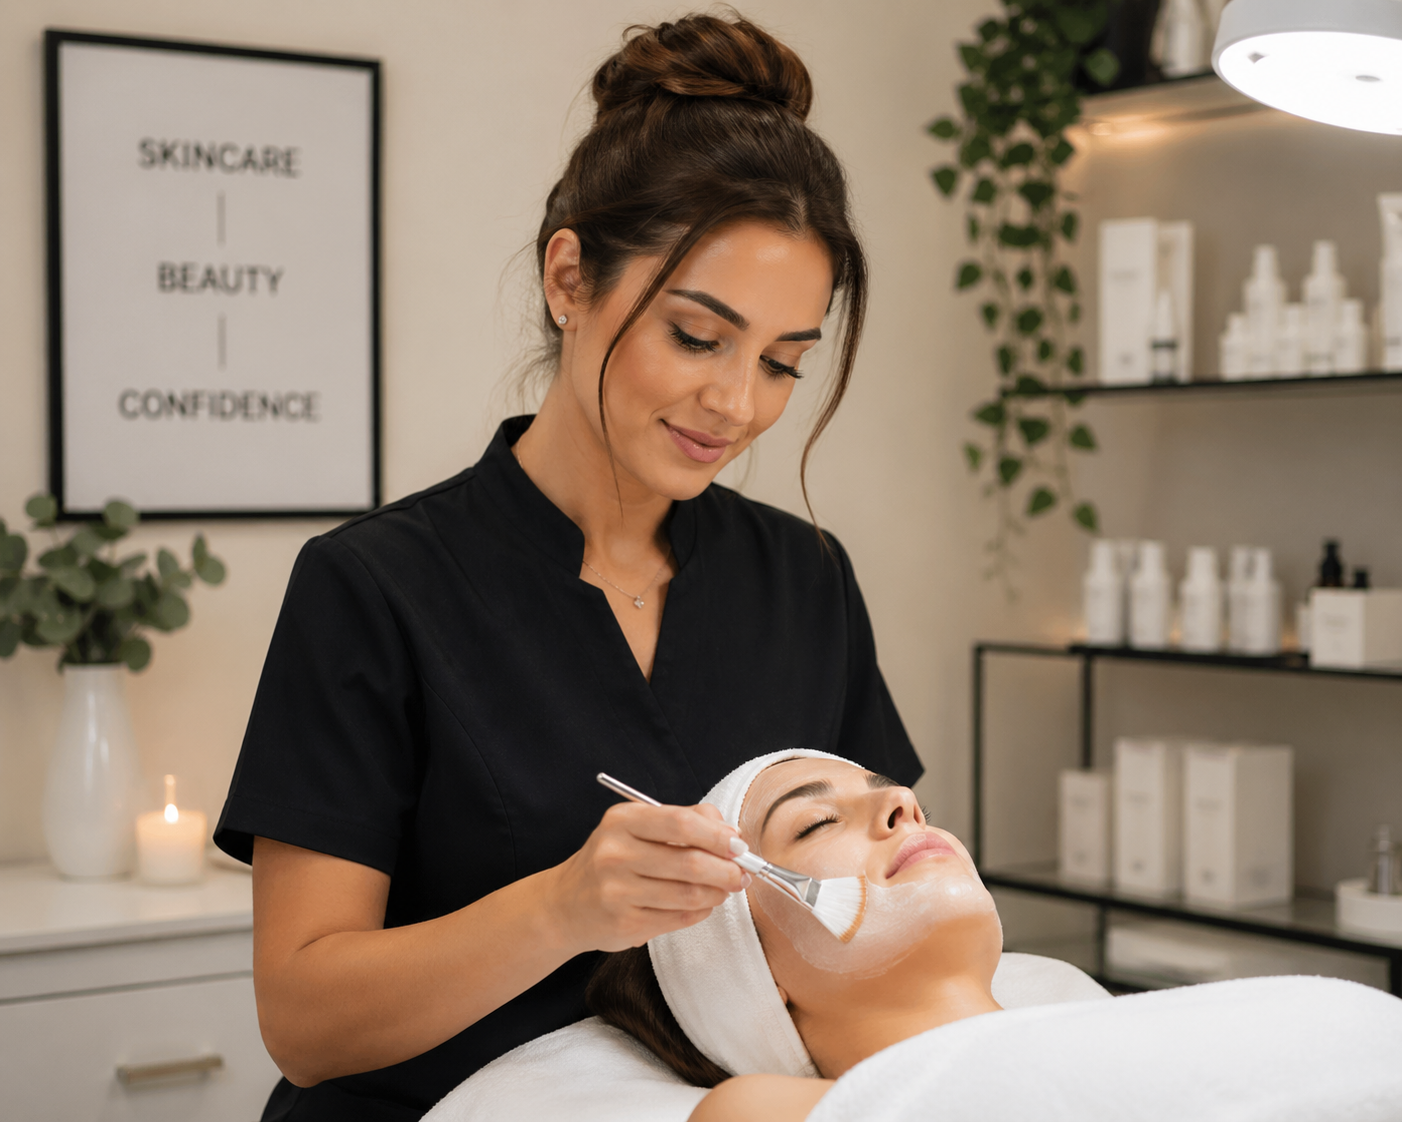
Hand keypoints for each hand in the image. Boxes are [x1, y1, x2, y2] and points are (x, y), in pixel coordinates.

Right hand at [546, 801, 750, 953]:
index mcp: (622, 820)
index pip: (681, 823)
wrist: (565, 904)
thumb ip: (684, 820)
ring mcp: (618, 891)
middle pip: (690, 861)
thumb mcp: (637, 827)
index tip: (739, 845)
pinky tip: (702, 905)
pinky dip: (700, 912)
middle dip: (726, 870)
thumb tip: (731, 833)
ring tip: (724, 890)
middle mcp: (615, 854)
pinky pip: (679, 918)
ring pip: (689, 894)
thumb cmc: (611, 861)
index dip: (718, 836)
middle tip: (742, 873)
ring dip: (717, 893)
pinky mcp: (625, 924)